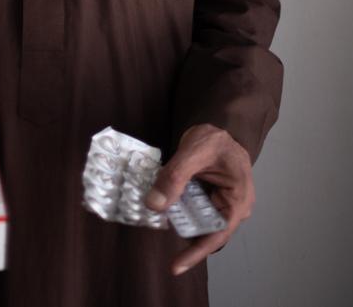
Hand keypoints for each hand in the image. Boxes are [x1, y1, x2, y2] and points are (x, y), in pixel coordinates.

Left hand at [144, 124, 254, 275]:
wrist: (220, 125)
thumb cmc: (216, 138)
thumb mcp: (193, 153)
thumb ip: (174, 178)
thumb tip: (155, 204)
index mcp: (237, 201)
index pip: (217, 235)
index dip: (195, 253)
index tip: (175, 266)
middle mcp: (232, 208)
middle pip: (205, 230)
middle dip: (183, 229)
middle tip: (159, 222)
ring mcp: (222, 204)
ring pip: (198, 221)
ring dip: (179, 216)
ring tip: (160, 206)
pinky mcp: (210, 198)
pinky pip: (194, 209)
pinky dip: (179, 206)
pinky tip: (165, 199)